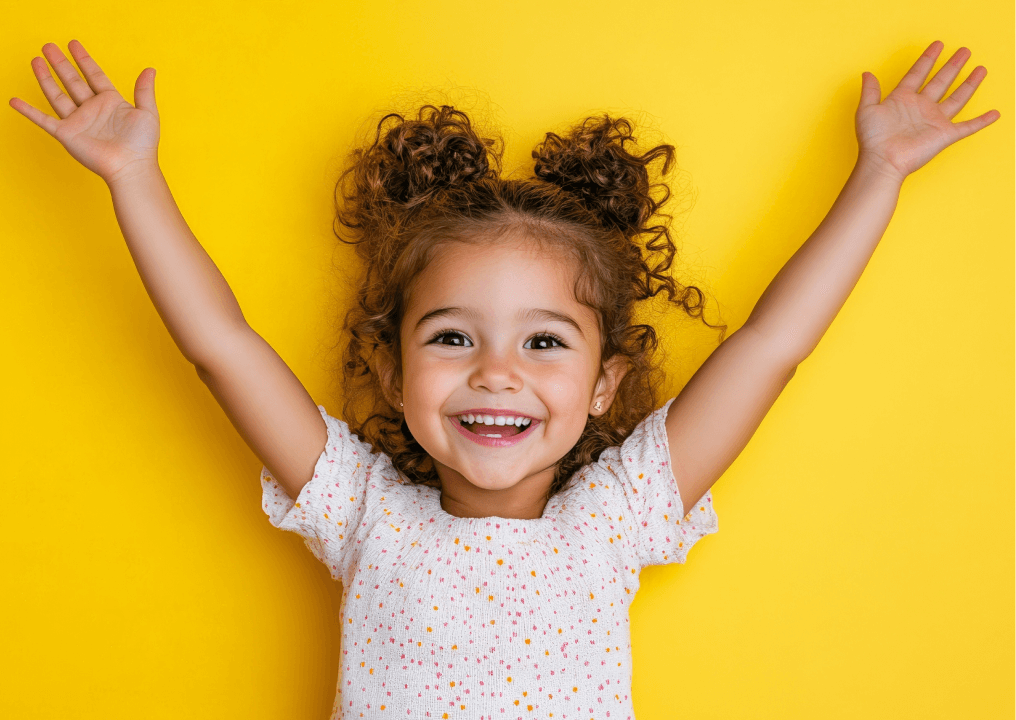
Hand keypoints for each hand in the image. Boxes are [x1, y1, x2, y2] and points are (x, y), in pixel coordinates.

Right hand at [9, 40, 160, 184]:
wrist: (131, 167)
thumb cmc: (142, 145)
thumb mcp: (147, 113)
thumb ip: (144, 91)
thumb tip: (150, 70)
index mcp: (110, 102)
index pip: (94, 75)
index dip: (83, 59)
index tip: (73, 44)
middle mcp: (92, 110)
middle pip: (72, 81)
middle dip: (60, 63)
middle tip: (48, 46)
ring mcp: (78, 121)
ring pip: (57, 94)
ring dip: (45, 78)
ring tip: (36, 60)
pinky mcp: (66, 134)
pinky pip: (43, 120)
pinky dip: (28, 111)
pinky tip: (14, 101)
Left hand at [855, 40, 999, 183]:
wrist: (883, 161)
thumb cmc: (873, 139)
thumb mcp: (866, 110)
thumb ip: (869, 91)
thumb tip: (867, 74)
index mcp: (903, 99)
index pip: (917, 74)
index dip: (927, 59)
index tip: (937, 45)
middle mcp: (921, 107)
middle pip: (941, 81)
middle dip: (953, 66)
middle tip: (964, 50)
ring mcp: (934, 120)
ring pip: (957, 98)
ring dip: (969, 84)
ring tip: (980, 68)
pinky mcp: (944, 135)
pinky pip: (967, 127)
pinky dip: (982, 121)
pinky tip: (994, 113)